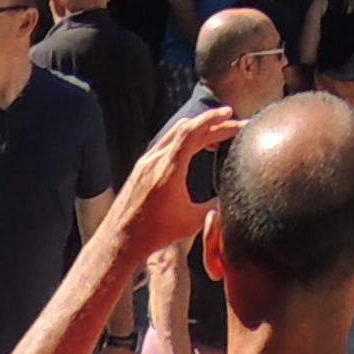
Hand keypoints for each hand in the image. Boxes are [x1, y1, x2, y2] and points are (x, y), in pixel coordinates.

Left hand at [113, 103, 249, 269]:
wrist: (119, 240)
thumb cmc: (153, 234)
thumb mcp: (192, 222)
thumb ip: (215, 206)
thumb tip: (234, 197)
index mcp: (168, 168)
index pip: (192, 130)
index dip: (212, 118)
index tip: (229, 113)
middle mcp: (155, 159)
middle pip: (187, 129)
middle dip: (213, 124)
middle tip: (233, 126)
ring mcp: (145, 162)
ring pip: (175, 134)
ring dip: (198, 130)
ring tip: (217, 135)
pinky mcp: (140, 168)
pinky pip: (166, 143)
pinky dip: (184, 139)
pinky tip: (193, 149)